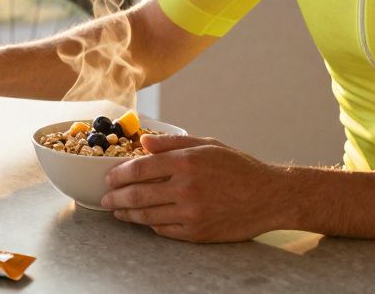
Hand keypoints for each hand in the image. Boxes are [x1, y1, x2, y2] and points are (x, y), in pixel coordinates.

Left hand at [100, 134, 285, 241]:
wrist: (268, 196)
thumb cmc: (239, 167)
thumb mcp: (207, 145)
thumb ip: (171, 144)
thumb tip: (142, 143)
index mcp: (186, 162)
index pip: (140, 169)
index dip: (118, 174)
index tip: (109, 177)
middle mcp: (186, 188)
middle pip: (137, 195)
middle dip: (115, 197)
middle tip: (106, 198)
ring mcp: (191, 213)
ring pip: (147, 215)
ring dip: (127, 214)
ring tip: (118, 211)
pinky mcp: (197, 233)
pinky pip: (164, 230)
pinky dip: (150, 224)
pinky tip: (144, 219)